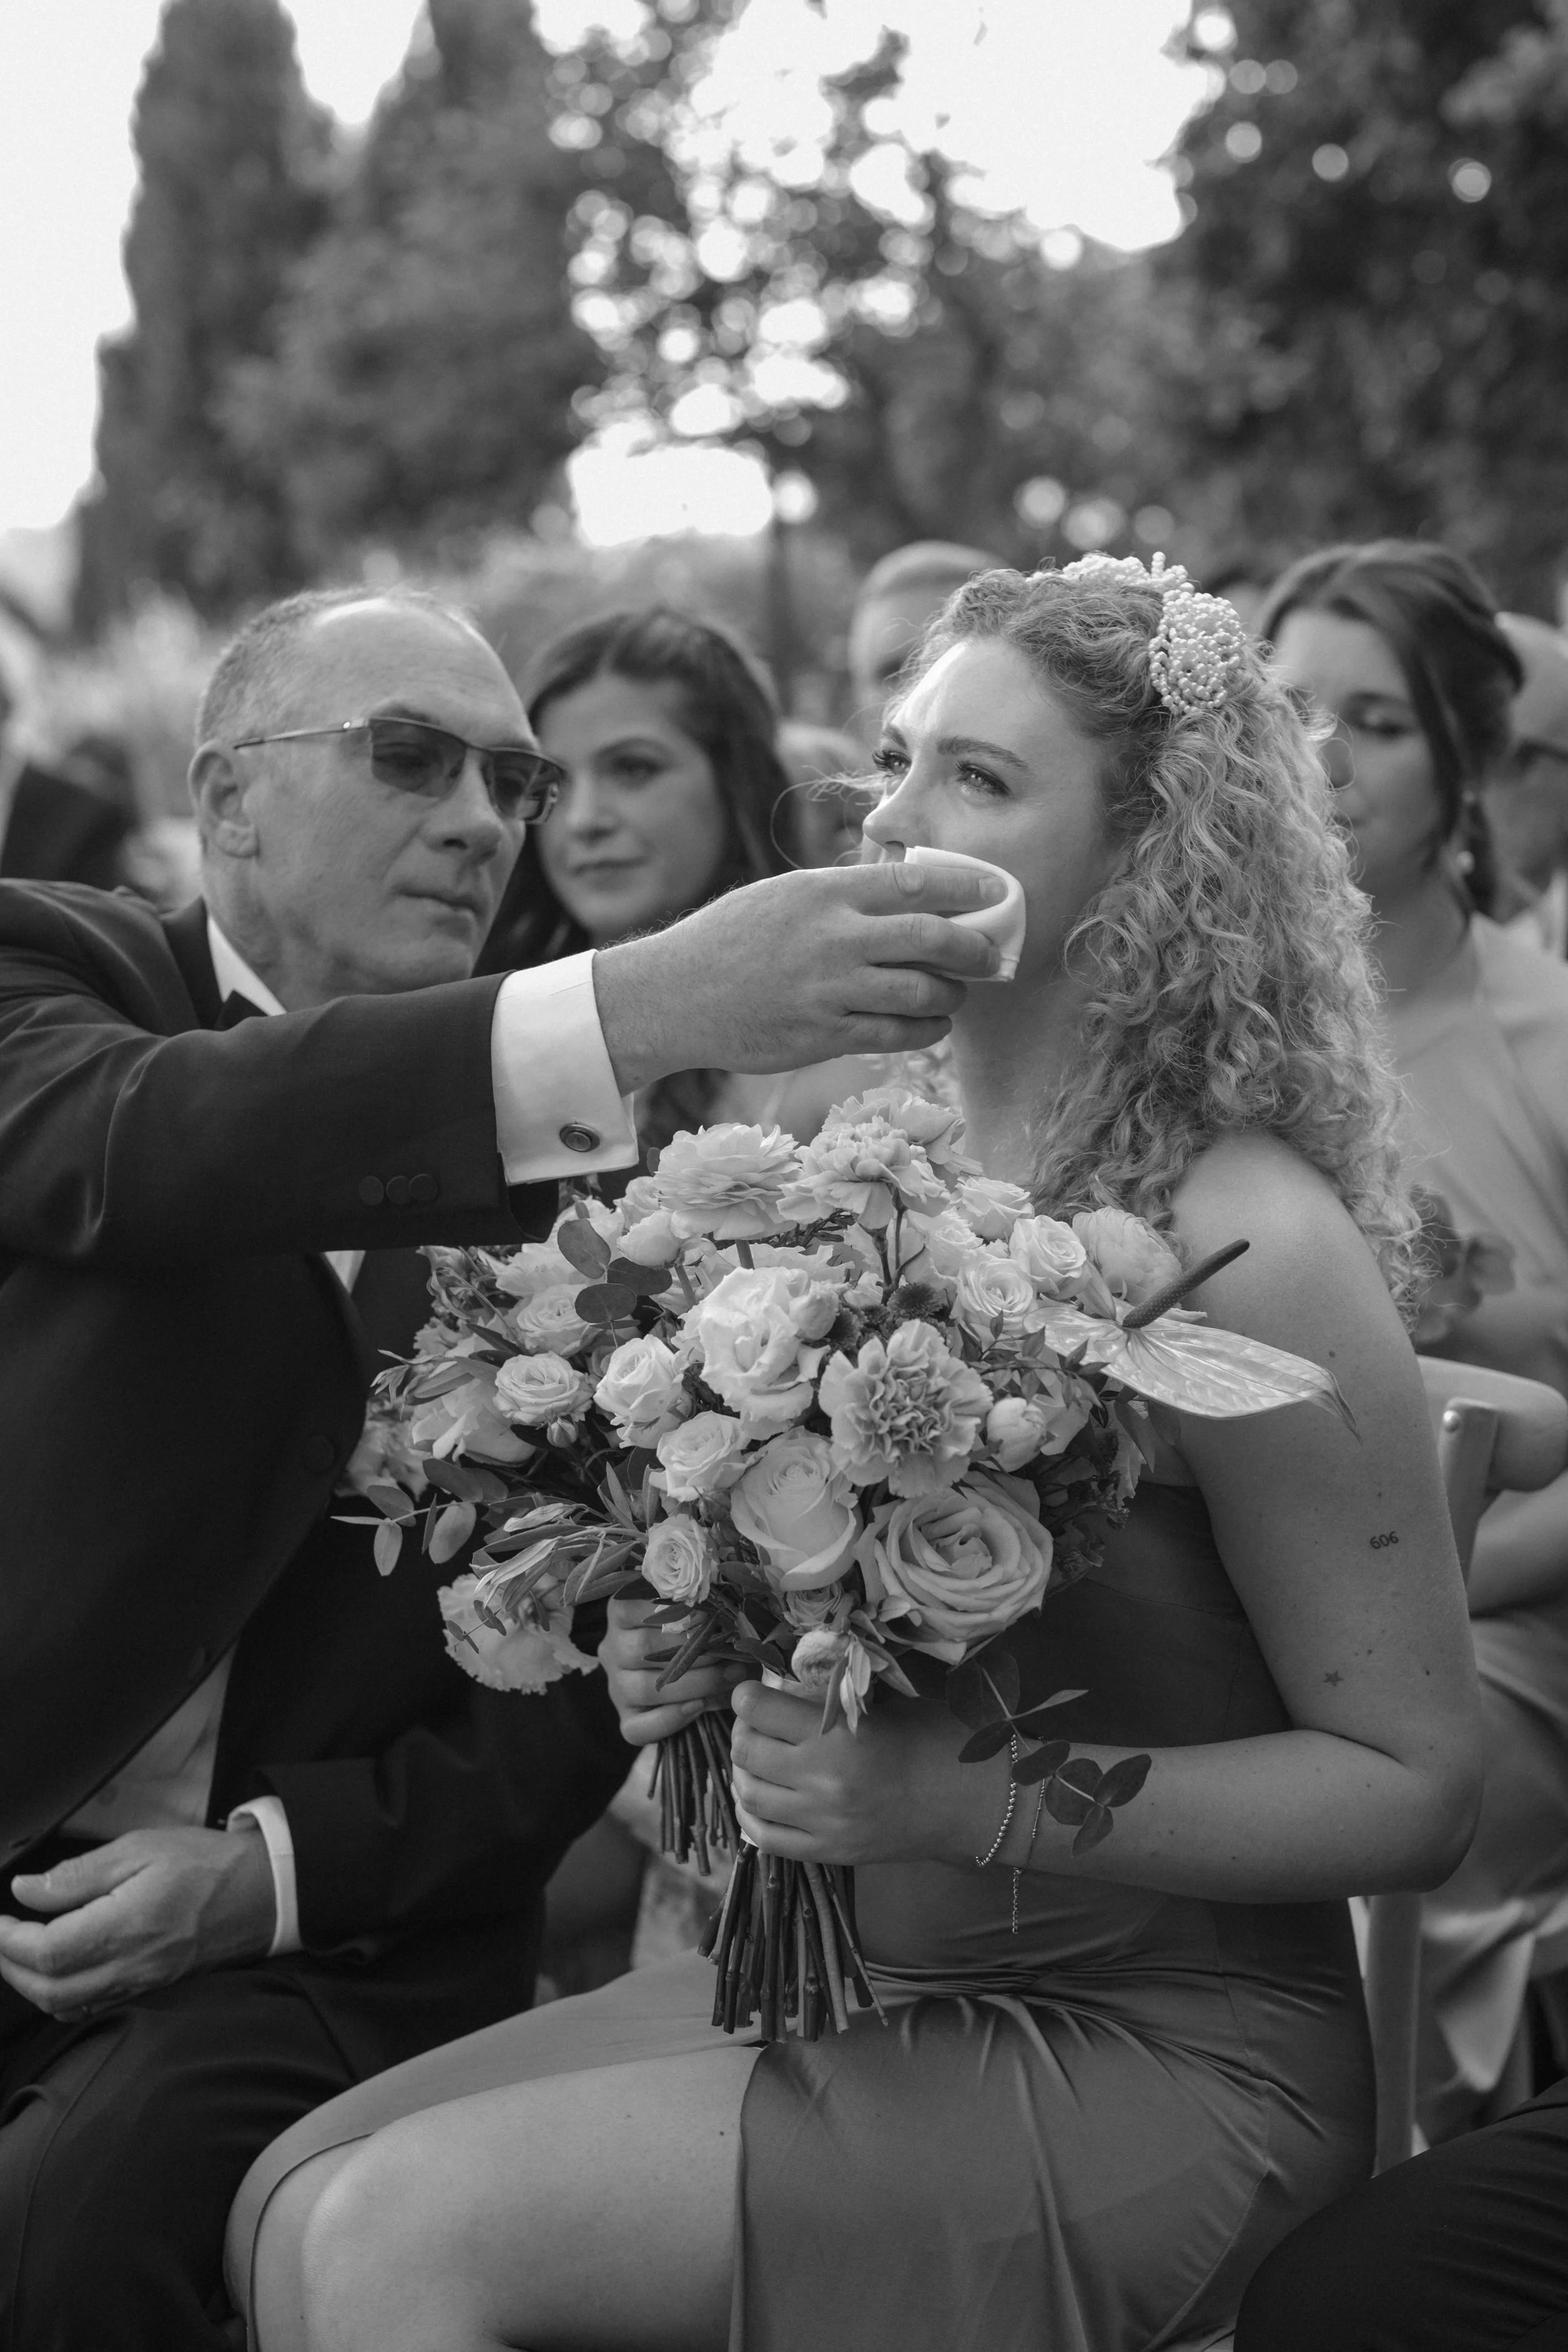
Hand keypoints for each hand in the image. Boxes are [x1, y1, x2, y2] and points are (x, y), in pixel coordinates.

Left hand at [0, 1827, 275, 2019]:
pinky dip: (60, 1997)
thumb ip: (78, 1874)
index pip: (46, 1951)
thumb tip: (27, 1891)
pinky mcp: (148, 1990)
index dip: (8, 1940)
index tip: (0, 1920)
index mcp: (126, 1925)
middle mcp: (130, 1965)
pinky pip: (90, 2008)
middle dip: (11, 1966)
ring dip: (31, 1984)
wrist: (260, 1892)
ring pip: (64, 2006)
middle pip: (47, 1989)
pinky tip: (58, 1970)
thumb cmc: (205, 1864)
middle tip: (2, 1936)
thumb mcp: (140, 1849)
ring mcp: (140, 1984)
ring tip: (20, 1952)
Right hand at [592, 861, 1003, 1093]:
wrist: (672, 996)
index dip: (969, 886)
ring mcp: (828, 990)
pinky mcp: (822, 1036)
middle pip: (932, 937)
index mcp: (824, 892)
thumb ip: (843, 894)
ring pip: (921, 992)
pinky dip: (926, 1030)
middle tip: (991, 956)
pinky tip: (932, 1025)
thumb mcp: (784, 895)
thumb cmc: (729, 941)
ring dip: (952, 995)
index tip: (998, 893)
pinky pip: (896, 1035)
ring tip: (956, 994)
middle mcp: (832, 937)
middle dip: (976, 948)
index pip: (916, 881)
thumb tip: (911, 892)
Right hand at [603, 1592, 748, 1747]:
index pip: (640, 1608)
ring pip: (643, 1688)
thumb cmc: (704, 1638)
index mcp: (622, 1611)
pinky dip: (671, 1719)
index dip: (681, 1613)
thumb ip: (705, 1614)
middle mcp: (612, 1647)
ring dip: (692, 1684)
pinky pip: (638, 1728)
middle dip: (694, 1652)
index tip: (715, 1616)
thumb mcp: (701, 1617)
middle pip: (643, 1649)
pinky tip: (700, 1707)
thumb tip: (729, 1620)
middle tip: (732, 1653)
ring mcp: (616, 1686)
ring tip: (728, 1678)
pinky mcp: (626, 1718)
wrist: (705, 1681)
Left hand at [729, 1679, 987, 1865]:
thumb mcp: (876, 1707)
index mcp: (839, 1737)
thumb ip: (827, 1701)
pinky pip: (765, 1837)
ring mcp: (824, 1823)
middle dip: (742, 1731)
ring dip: (742, 1771)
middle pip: (746, 1752)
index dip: (746, 1697)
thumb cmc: (929, 1739)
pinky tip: (758, 1797)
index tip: (749, 1692)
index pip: (760, 1711)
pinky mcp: (829, 1853)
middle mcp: (823, 1782)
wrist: (967, 1800)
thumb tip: (777, 1688)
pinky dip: (750, 1814)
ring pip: (748, 1794)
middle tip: (753, 1723)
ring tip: (754, 1758)